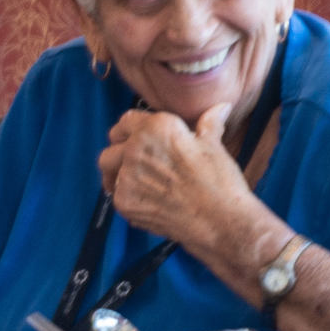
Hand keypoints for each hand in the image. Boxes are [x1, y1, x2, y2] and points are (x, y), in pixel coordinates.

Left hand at [98, 105, 263, 251]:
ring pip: (108, 170)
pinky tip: (147, 201)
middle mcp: (136, 148)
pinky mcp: (125, 202)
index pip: (127, 121)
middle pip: (112, 145)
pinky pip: (117, 195)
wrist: (221, 223)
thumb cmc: (220, 182)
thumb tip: (221, 107)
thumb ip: (209, 123)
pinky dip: (129, 197)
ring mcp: (127, 177)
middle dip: (121, 150)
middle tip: (135, 162)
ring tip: (136, 181)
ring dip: (118, 173)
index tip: (134, 137)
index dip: (131, 128)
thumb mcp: (214, 146)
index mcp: (157, 128)